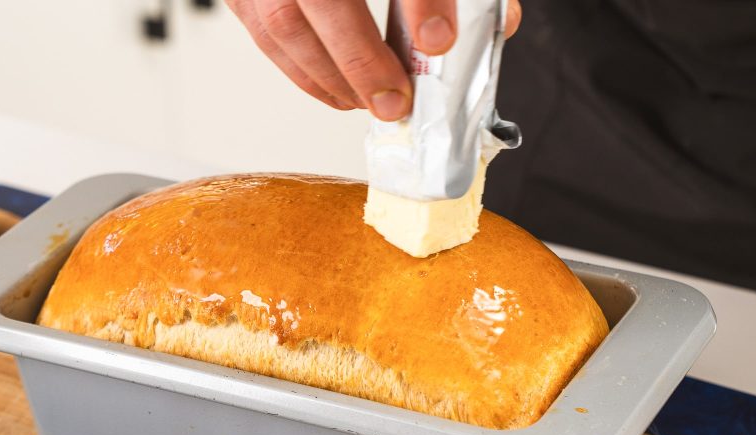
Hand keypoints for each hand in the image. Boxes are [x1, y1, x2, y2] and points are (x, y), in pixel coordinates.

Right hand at [227, 0, 520, 120]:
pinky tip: (335, 89)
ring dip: (328, 75)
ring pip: (281, 22)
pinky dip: (299, 68)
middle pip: (323, 0)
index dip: (420, 1)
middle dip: (361, 60)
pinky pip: (258, 28)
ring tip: (366, 103)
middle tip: (396, 101)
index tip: (439, 40)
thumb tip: (497, 24)